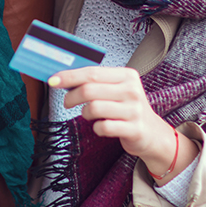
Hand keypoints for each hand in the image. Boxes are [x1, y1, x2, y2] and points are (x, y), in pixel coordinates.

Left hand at [51, 66, 195, 179]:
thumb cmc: (127, 109)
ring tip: (90, 115)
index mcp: (127, 75)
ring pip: (94, 107)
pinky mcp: (134, 129)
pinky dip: (97, 128)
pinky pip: (103, 127)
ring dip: (85, 113)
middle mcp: (132, 90)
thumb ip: (96, 82)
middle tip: (67, 103)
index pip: (92, 72)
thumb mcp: (117, 90)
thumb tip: (64, 77)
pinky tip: (101, 126)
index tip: (52, 80)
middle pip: (90, 89)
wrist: (153, 134)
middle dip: (72, 96)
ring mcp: (135, 110)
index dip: (69, 76)